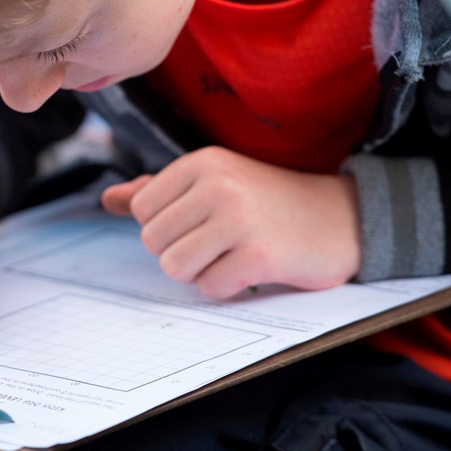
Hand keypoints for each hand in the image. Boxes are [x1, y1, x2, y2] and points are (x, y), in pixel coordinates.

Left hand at [100, 147, 360, 298]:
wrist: (342, 218)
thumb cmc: (269, 202)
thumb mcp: (216, 182)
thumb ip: (160, 192)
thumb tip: (108, 199)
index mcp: (202, 161)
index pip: (142, 210)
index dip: (168, 226)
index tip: (204, 220)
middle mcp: (217, 184)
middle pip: (153, 242)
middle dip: (182, 251)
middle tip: (222, 241)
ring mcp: (238, 219)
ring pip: (174, 267)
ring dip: (201, 271)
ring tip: (234, 253)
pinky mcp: (258, 255)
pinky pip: (210, 288)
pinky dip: (228, 287)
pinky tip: (254, 268)